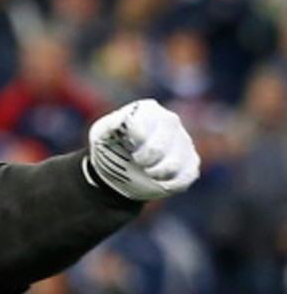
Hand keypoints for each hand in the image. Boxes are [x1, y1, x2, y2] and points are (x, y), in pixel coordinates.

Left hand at [85, 99, 199, 200]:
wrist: (121, 167)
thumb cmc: (111, 145)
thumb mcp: (102, 134)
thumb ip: (110, 126)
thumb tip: (123, 119)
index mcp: (147, 110)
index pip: (141, 128)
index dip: (132, 144)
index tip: (127, 148)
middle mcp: (170, 121)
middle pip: (158, 148)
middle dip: (143, 160)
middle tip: (137, 161)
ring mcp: (183, 141)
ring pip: (175, 163)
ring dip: (156, 173)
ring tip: (147, 171)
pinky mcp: (191, 161)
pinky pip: (187, 176)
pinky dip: (171, 183)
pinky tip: (159, 180)